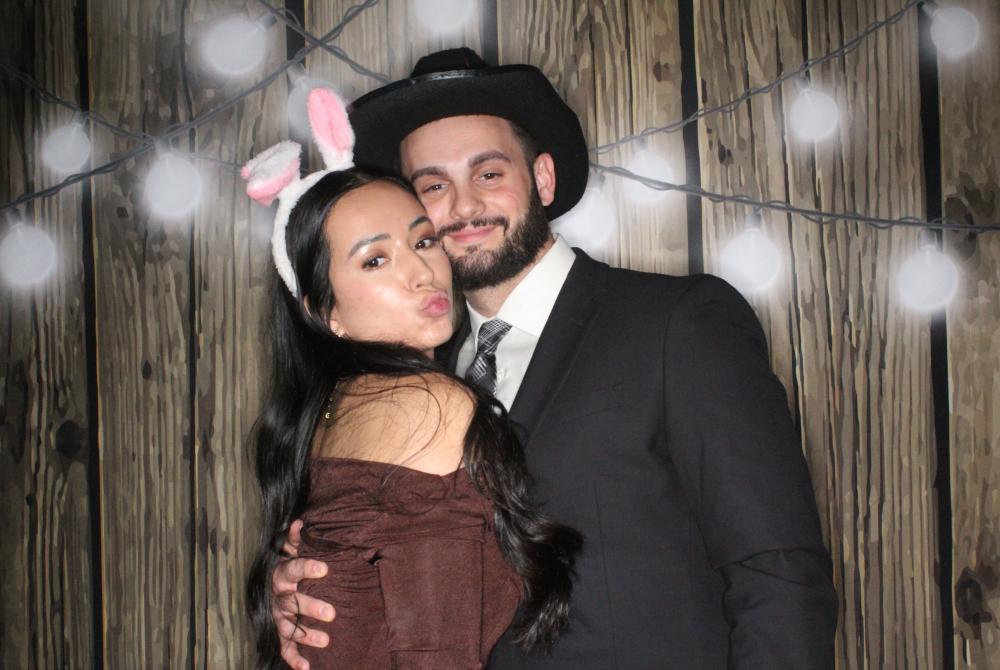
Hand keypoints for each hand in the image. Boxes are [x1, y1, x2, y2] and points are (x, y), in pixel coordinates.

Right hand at [272, 520, 335, 669]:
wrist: (262, 587)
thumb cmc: (285, 567)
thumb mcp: (288, 551)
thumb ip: (296, 540)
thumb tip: (300, 521)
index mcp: (281, 574)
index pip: (292, 569)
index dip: (307, 568)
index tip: (325, 568)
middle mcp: (277, 597)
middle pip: (293, 603)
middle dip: (311, 608)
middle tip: (332, 613)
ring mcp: (277, 617)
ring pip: (289, 627)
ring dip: (306, 635)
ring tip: (326, 641)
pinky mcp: (278, 633)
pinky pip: (284, 648)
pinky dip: (294, 659)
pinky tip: (307, 667)